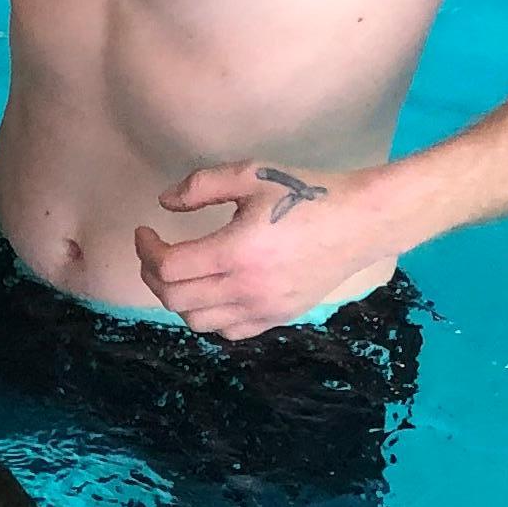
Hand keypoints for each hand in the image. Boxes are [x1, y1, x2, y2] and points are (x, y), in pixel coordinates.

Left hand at [134, 162, 389, 340]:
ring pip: (197, 321)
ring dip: (178, 299)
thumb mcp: (252, 175)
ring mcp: (263, 308)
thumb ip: (202, 185)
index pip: (168, 267)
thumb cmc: (307, 193)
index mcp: (235, 252)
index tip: (145, 232)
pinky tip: (211, 291)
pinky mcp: (278, 317)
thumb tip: (164, 202)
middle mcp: (246, 289)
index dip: (146, 250)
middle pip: (175, 299)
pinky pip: (229, 331)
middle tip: (154, 252)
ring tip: (180, 273)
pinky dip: (209, 316)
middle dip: (153, 275)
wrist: (362, 220)